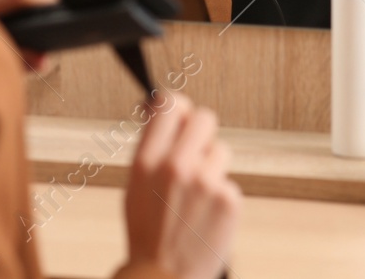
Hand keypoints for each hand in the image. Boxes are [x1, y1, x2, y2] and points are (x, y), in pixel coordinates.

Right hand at [124, 92, 240, 278]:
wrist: (163, 276)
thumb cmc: (148, 234)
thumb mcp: (135, 185)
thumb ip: (152, 147)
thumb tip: (162, 110)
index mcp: (147, 161)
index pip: (170, 104)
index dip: (177, 107)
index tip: (179, 116)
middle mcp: (176, 166)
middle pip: (205, 118)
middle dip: (201, 132)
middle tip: (195, 152)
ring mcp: (205, 182)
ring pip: (220, 151)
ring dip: (212, 167)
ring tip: (197, 196)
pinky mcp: (228, 200)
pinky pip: (229, 182)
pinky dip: (221, 196)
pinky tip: (207, 215)